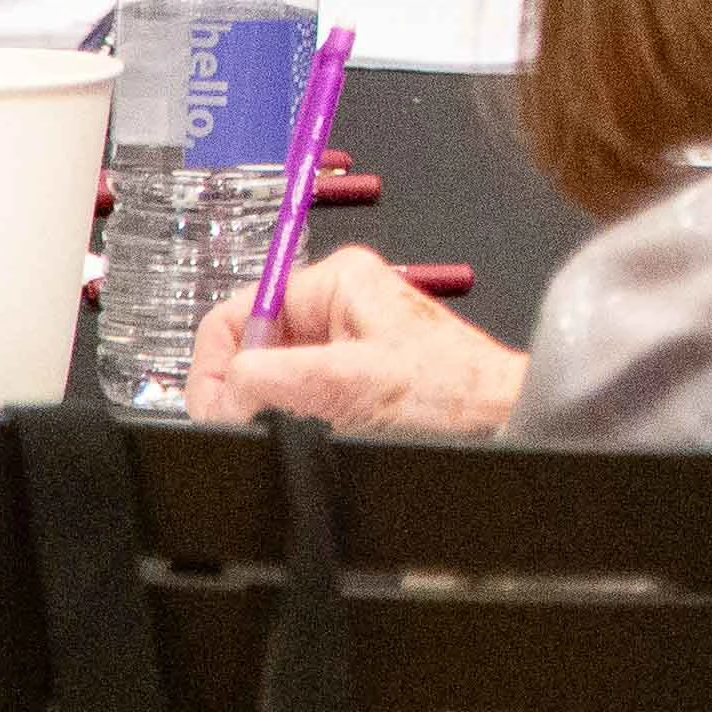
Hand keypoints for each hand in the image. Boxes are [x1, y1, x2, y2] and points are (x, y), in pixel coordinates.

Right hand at [187, 247, 526, 435]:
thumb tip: (218, 399)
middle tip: (244, 428)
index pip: (234, 314)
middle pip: (249, 346)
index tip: (213, 412)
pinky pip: (299, 393)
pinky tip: (312, 430)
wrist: (499, 421)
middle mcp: (337, 302)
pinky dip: (292, 415)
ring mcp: (346, 339)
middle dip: (240, 390)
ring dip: (268, 405)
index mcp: (334, 281)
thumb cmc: (445, 392)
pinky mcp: (356, 372)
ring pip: (271, 374)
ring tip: (291, 428)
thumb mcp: (340, 382)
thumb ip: (263, 380)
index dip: (212, 367)